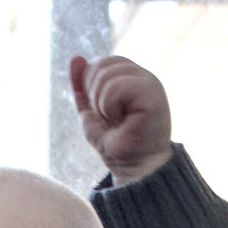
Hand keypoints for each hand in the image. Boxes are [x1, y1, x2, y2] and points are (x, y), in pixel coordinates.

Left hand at [69, 55, 172, 183]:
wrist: (136, 169)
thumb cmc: (118, 146)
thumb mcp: (92, 113)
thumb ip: (83, 87)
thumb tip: (75, 58)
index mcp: (132, 78)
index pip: (103, 62)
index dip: (90, 83)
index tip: (99, 112)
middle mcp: (143, 76)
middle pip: (102, 64)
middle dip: (94, 95)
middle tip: (109, 119)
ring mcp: (149, 83)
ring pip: (107, 75)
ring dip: (102, 104)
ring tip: (116, 121)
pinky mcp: (152, 93)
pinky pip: (116, 87)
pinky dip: (109, 108)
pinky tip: (122, 121)